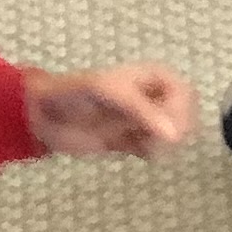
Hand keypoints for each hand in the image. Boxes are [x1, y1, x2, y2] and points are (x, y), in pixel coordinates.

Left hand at [23, 63, 195, 155]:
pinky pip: (160, 151)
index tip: (165, 127)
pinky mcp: (137, 141)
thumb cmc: (75, 93)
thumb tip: (175, 137)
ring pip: (176, 138)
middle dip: (172, 132)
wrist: (45, 117)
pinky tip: (132, 150)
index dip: (181, 112)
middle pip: (187, 119)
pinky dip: (151, 154)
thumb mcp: (110, 92)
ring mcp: (147, 121)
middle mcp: (155, 97)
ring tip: (138, 143)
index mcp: (154, 76)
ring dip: (162, 145)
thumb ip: (143, 111)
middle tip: (148, 137)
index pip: (187, 95)